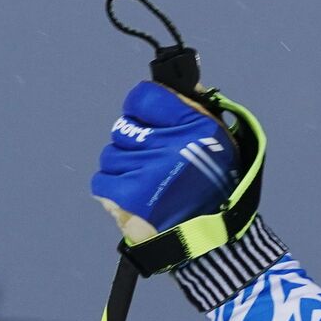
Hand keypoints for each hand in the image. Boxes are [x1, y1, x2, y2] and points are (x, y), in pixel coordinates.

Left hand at [91, 81, 237, 243]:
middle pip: (124, 126)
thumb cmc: (215, 188)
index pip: (144, 96)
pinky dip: (112, 188)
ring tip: (145, 182)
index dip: (141, 108)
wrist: (212, 238)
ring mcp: (146, 169)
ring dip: (124, 167)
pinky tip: (131, 195)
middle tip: (150, 161)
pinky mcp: (128, 195)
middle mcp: (168, 143)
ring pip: (111, 154)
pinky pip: (102, 180)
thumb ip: (195, 110)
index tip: (146, 120)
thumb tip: (175, 82)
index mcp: (192, 124)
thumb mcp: (218, 141)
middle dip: (134, 143)